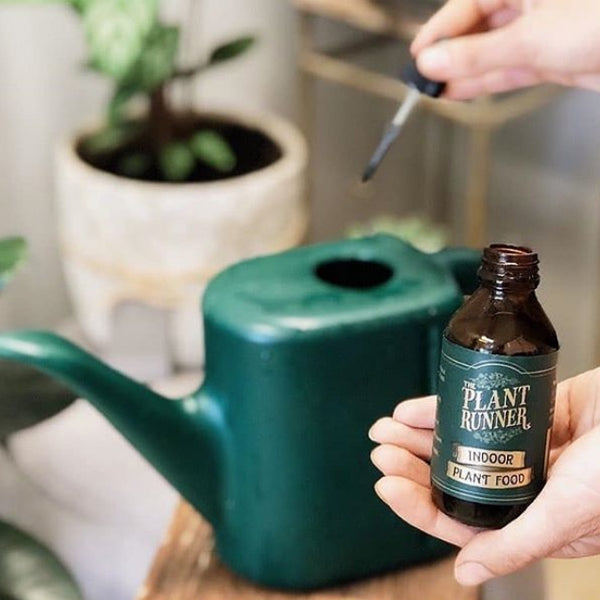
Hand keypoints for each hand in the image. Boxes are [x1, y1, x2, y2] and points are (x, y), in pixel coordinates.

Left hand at [369, 367, 599, 585]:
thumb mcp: (567, 515)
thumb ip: (516, 544)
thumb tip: (466, 574)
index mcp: (533, 519)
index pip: (462, 519)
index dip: (419, 505)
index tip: (385, 484)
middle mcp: (524, 483)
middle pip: (454, 478)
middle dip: (412, 465)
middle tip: (380, 449)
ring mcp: (523, 444)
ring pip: (459, 443)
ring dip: (418, 436)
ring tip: (384, 427)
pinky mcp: (526, 408)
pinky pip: (476, 408)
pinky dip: (442, 408)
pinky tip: (412, 408)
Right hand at [411, 0, 599, 98]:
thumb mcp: (532, 38)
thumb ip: (477, 54)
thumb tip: (433, 61)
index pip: (470, 2)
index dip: (440, 30)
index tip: (418, 55)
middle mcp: (535, 1)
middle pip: (480, 26)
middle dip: (451, 53)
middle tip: (422, 77)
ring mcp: (547, 28)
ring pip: (494, 50)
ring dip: (465, 71)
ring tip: (435, 89)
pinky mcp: (556, 56)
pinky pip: (512, 67)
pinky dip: (487, 80)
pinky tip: (461, 90)